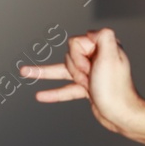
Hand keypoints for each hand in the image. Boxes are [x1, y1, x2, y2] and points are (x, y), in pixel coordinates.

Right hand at [20, 29, 144, 145]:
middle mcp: (97, 58)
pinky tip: (40, 95)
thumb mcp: (111, 56)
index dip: (78, 55)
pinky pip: (65, 88)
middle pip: (70, 55)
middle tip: (89, 78)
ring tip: (24, 72)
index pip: (77, 41)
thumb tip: (90, 31)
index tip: (91, 67)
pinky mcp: (86, 88)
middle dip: (74, 68)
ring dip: (45, 74)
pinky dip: (52, 92)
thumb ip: (103, 36)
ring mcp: (90, 74)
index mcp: (104, 47)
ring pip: (62, 70)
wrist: (120, 113)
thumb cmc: (116, 88)